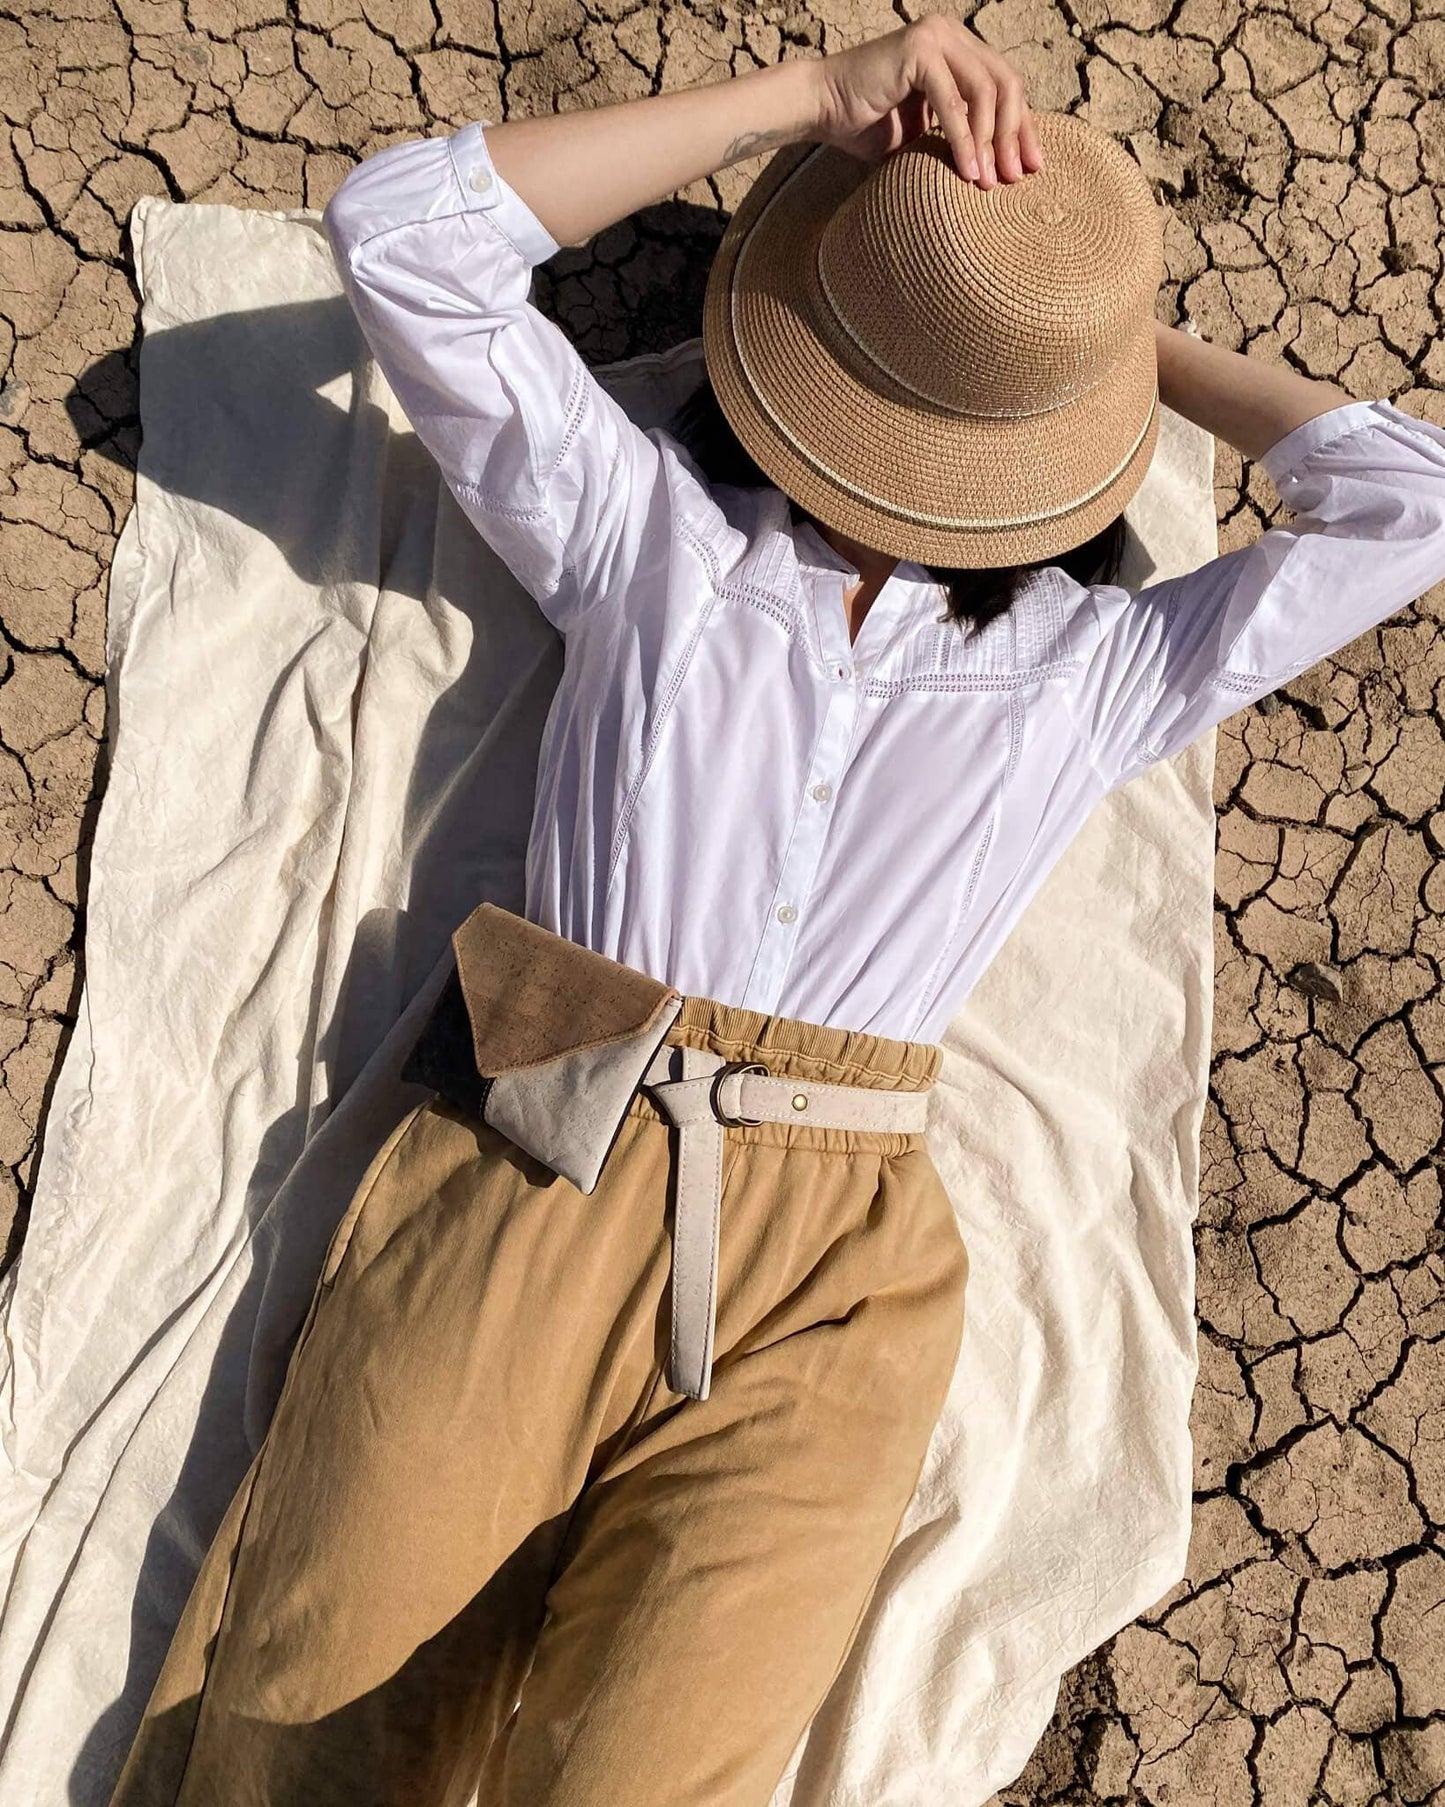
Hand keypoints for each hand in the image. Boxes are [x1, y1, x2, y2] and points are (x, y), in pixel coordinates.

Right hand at [812, 15, 1043, 190]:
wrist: (822, 110)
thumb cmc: (868, 127)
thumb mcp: (928, 134)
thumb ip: (962, 135)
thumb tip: (1003, 169)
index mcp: (959, 49)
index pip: (1006, 85)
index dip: (1023, 128)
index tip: (1031, 168)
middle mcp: (951, 35)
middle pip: (1005, 84)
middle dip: (1014, 135)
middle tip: (1015, 179)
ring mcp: (936, 36)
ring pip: (985, 90)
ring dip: (991, 141)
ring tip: (989, 183)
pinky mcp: (919, 49)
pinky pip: (953, 99)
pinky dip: (963, 139)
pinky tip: (968, 171)